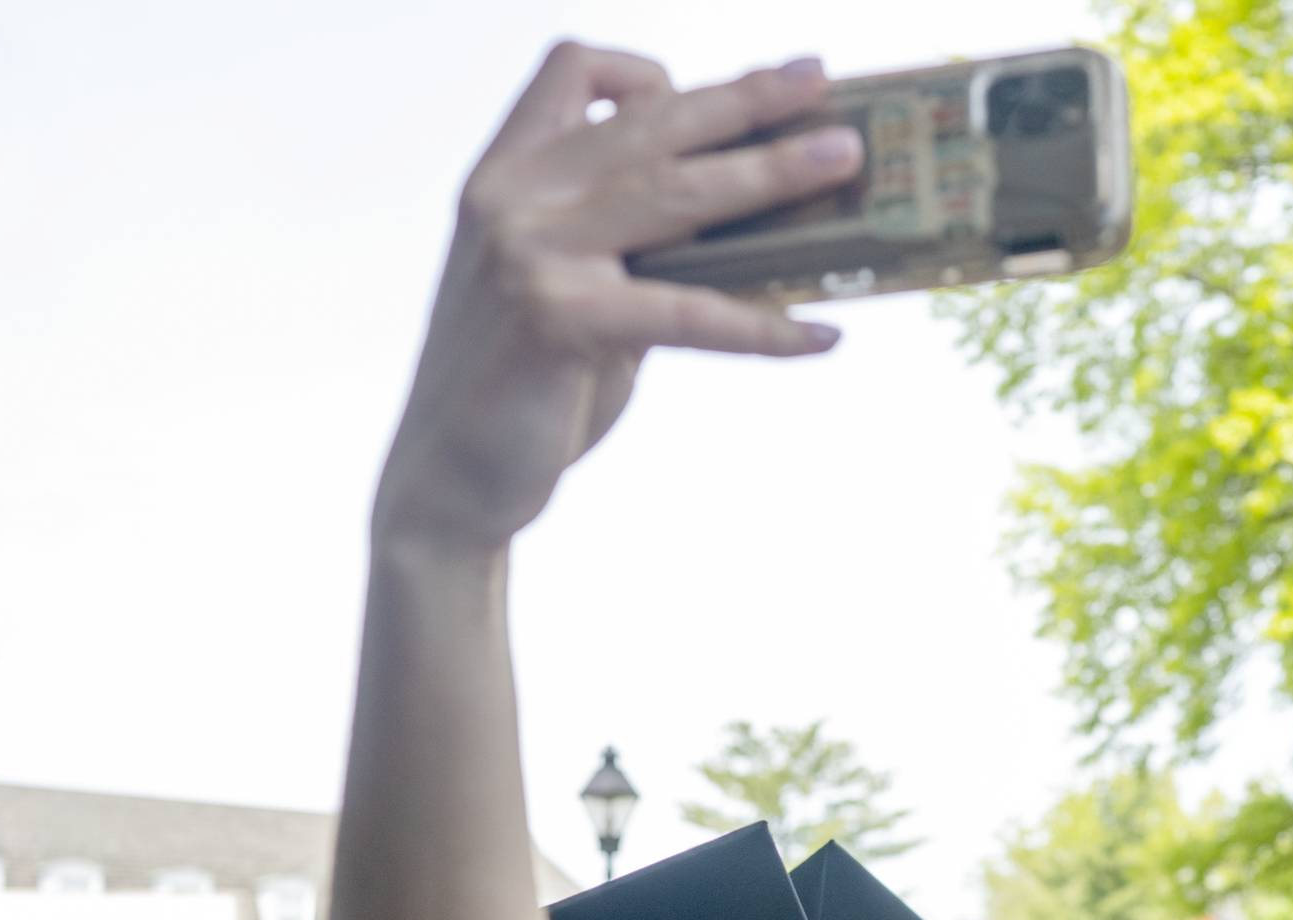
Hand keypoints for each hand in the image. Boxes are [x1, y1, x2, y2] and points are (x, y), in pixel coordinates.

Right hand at [373, 45, 861, 550]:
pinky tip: (821, 335)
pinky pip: (690, 312)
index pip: (572, 73)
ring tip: (842, 164)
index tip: (728, 90)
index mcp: (505, 173)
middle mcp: (511, 197)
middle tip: (819, 82)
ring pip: (676, 196)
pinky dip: (764, 326)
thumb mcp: (571, 292)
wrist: (450, 476)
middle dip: (745, 99)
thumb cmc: (522, 385)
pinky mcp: (559, 320)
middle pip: (648, 123)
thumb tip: (743, 226)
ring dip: (770, 174)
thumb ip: (632, 248)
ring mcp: (530, 253)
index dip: (650, 71)